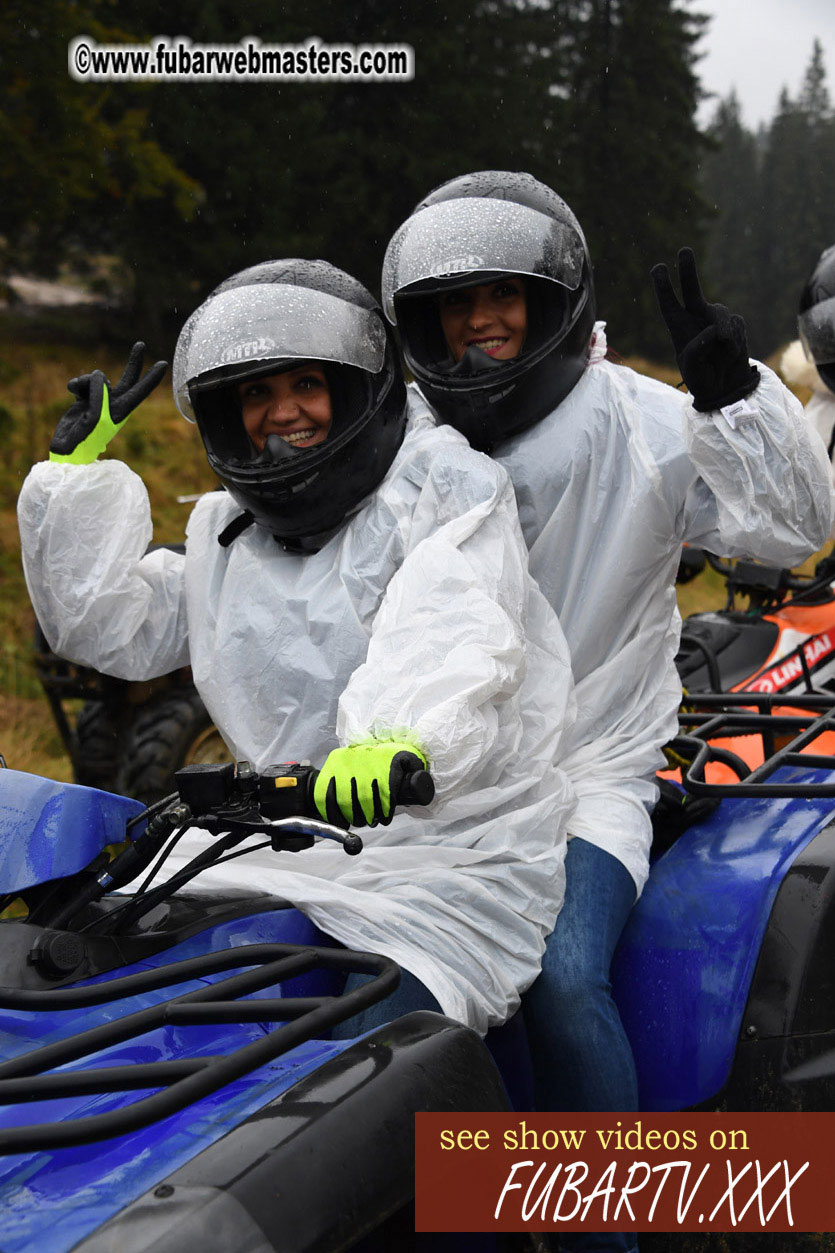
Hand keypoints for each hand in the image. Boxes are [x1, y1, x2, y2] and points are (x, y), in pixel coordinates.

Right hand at [49, 342, 166, 463]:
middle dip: (134, 362)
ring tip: (78, 395)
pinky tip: (72, 393)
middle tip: (141, 344)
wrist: (68, 448)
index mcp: (121, 410)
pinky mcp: (85, 398)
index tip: (164, 364)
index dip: (151, 378)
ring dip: (85, 382)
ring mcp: (100, 400)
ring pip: (97, 378)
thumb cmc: (86, 437)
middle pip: (128, 379)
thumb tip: (99, 376)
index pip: (139, 391)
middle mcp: (113, 403)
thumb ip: (99, 395)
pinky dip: (76, 385)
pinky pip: (82, 382)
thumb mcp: (95, 417)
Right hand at [314, 741, 427, 828]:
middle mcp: (361, 758)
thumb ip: (415, 769)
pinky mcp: (330, 767)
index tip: (385, 818)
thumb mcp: (407, 759)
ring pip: (345, 799)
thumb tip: (420, 782)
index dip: (385, 809)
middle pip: (364, 797)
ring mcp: (343, 763)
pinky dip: (331, 812)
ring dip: (352, 816)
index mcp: (384, 757)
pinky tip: (340, 820)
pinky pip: (325, 795)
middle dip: (368, 815)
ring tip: (359, 821)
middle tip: (372, 821)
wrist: (372, 743)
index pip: (384, 789)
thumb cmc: (391, 757)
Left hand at [650, 248, 758, 412]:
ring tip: (725, 350)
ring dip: (723, 331)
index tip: (658, 268)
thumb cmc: (702, 379)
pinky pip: (736, 326)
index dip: (664, 287)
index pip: (669, 305)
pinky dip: (735, 343)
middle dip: (689, 270)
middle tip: (684, 250)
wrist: (726, 388)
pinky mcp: (735, 325)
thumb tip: (716, 330)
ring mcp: (716, 320)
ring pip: (720, 312)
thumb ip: (699, 347)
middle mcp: (696, 319)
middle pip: (692, 290)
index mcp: (679, 328)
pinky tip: (732, 354)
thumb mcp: (692, 369)